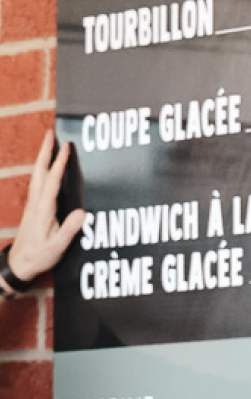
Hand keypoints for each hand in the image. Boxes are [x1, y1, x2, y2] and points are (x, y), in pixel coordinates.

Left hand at [9, 131, 84, 282]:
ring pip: (37, 175)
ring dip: (42, 158)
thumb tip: (82, 212)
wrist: (19, 264)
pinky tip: (46, 168)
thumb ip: (69, 229)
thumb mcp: (57, 246)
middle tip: (51, 133)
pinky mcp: (33, 208)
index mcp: (43, 209)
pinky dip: (42, 170)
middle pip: (40, 171)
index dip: (60, 163)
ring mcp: (33, 205)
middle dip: (45, 152)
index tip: (66, 146)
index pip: (52, 180)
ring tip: (49, 144)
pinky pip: (38, 183)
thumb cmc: (39, 255)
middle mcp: (36, 203)